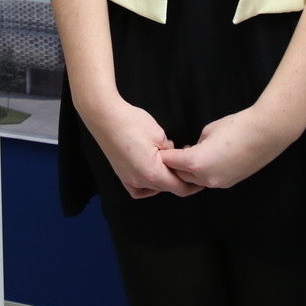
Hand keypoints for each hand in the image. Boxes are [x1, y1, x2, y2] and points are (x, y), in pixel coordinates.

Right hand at [80, 97, 203, 198]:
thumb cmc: (132, 123)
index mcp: (153, 174)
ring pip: (153, 188)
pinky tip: (150, 174)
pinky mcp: (120, 174)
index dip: (193, 185)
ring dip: (164, 180)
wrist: (104, 116)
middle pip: (167, 188)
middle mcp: (140, 182)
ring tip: (169, 166)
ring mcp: (128, 179)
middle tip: (188, 166)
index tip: (202, 179)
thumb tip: (173, 157)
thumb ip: (171, 152)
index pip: (179, 188)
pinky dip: (147, 186)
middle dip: (179, 179)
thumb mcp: (159, 135)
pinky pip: (138, 189)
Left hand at [157, 107, 294, 189]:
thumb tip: (191, 150)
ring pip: (193, 181)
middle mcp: (205, 178)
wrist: (265, 134)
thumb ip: (195, 144)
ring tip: (186, 156)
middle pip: (179, 175)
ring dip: (187, 171)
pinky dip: (201, 173)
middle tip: (167, 153)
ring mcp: (218, 183)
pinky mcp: (228, 183)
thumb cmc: (235, 127)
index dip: (163, 154)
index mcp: (196, 163)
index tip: (157, 148)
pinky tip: (204, 160)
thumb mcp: (207, 131)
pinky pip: (207, 181)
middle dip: (172, 165)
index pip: (169, 162)